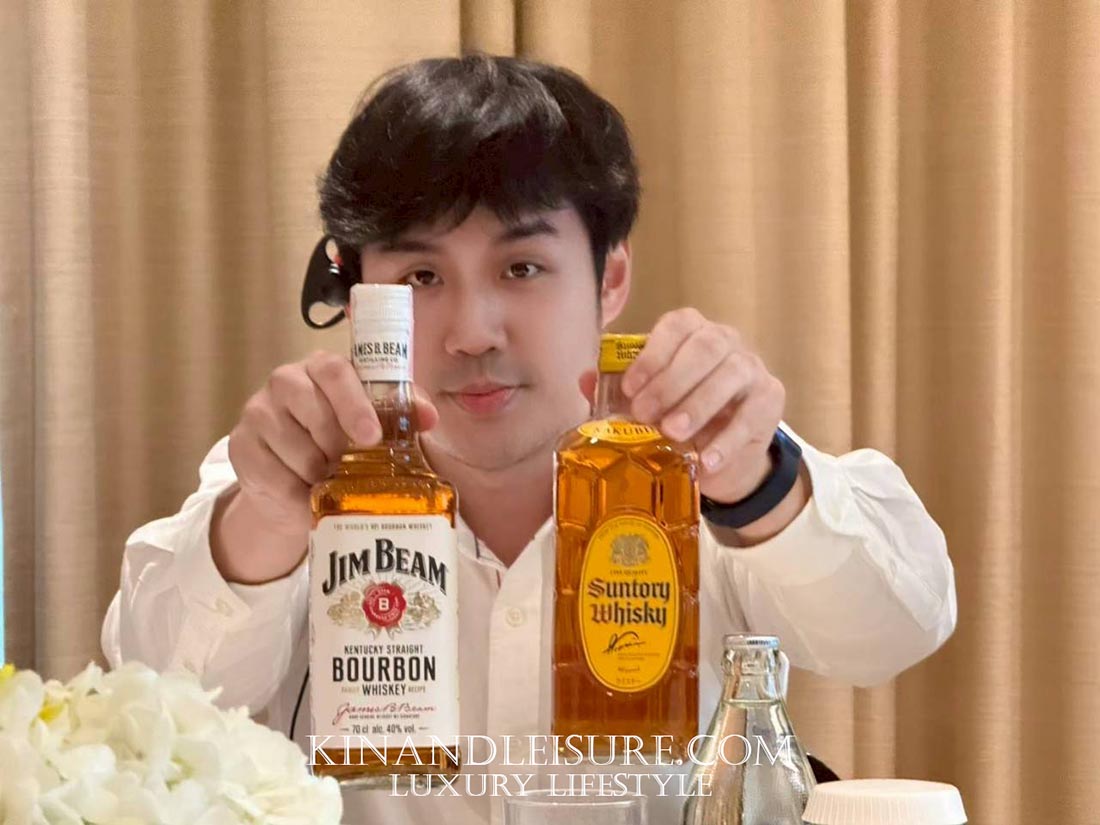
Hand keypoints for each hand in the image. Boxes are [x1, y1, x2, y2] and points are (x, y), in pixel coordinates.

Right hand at [226, 350, 438, 538]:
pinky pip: (274, 476)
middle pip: (312, 407)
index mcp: (321, 367)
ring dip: (318, 473)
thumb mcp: (373, 425)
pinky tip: (307, 499)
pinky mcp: (241, 446)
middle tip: (349, 467)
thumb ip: (401, 412)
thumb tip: (429, 415)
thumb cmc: (340, 443)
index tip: (371, 437)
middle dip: (336, 444)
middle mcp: (285, 381)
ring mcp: (258, 412)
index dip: (354, 403)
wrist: (294, 485)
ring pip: (295, 447)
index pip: (335, 370)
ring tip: (328, 481)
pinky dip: (297, 496)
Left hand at [620, 308, 785, 504]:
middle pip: (705, 346)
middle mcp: (726, 341)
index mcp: (692, 332)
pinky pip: (752, 414)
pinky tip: (706, 459)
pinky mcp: (770, 399)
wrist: (721, 455)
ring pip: (732, 373)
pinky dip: (727, 439)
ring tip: (673, 433)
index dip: (652, 354)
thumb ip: (616, 391)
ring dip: (698, 404)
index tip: (629, 388)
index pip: (677, 326)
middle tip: (645, 415)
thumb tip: (585, 379)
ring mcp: (752, 368)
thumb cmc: (678, 416)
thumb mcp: (645, 404)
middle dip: (671, 380)